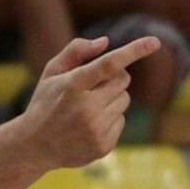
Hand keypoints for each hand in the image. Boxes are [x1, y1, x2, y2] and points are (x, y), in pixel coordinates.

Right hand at [13, 35, 160, 168]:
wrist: (34, 146)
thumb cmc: (45, 103)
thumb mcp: (52, 72)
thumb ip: (76, 51)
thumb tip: (106, 42)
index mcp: (72, 85)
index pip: (110, 64)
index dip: (134, 50)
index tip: (155, 42)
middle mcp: (86, 108)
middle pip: (123, 80)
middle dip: (113, 79)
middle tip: (93, 86)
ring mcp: (96, 129)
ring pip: (124, 100)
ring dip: (112, 99)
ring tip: (87, 108)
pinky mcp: (103, 146)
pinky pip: (121, 121)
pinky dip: (110, 119)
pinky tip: (89, 125)